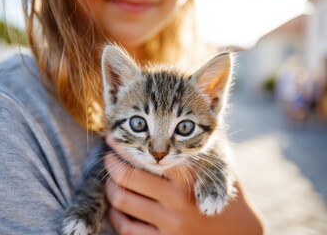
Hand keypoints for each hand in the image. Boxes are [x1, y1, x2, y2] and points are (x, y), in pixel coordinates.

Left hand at [104, 134, 263, 234]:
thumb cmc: (230, 198)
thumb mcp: (222, 168)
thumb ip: (206, 146)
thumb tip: (200, 117)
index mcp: (190, 177)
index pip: (148, 156)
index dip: (125, 146)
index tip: (113, 138)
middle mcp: (178, 201)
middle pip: (129, 177)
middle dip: (112, 164)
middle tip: (108, 157)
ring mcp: (170, 225)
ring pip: (123, 201)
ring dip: (111, 188)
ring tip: (111, 180)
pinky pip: (127, 229)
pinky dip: (116, 215)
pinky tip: (117, 207)